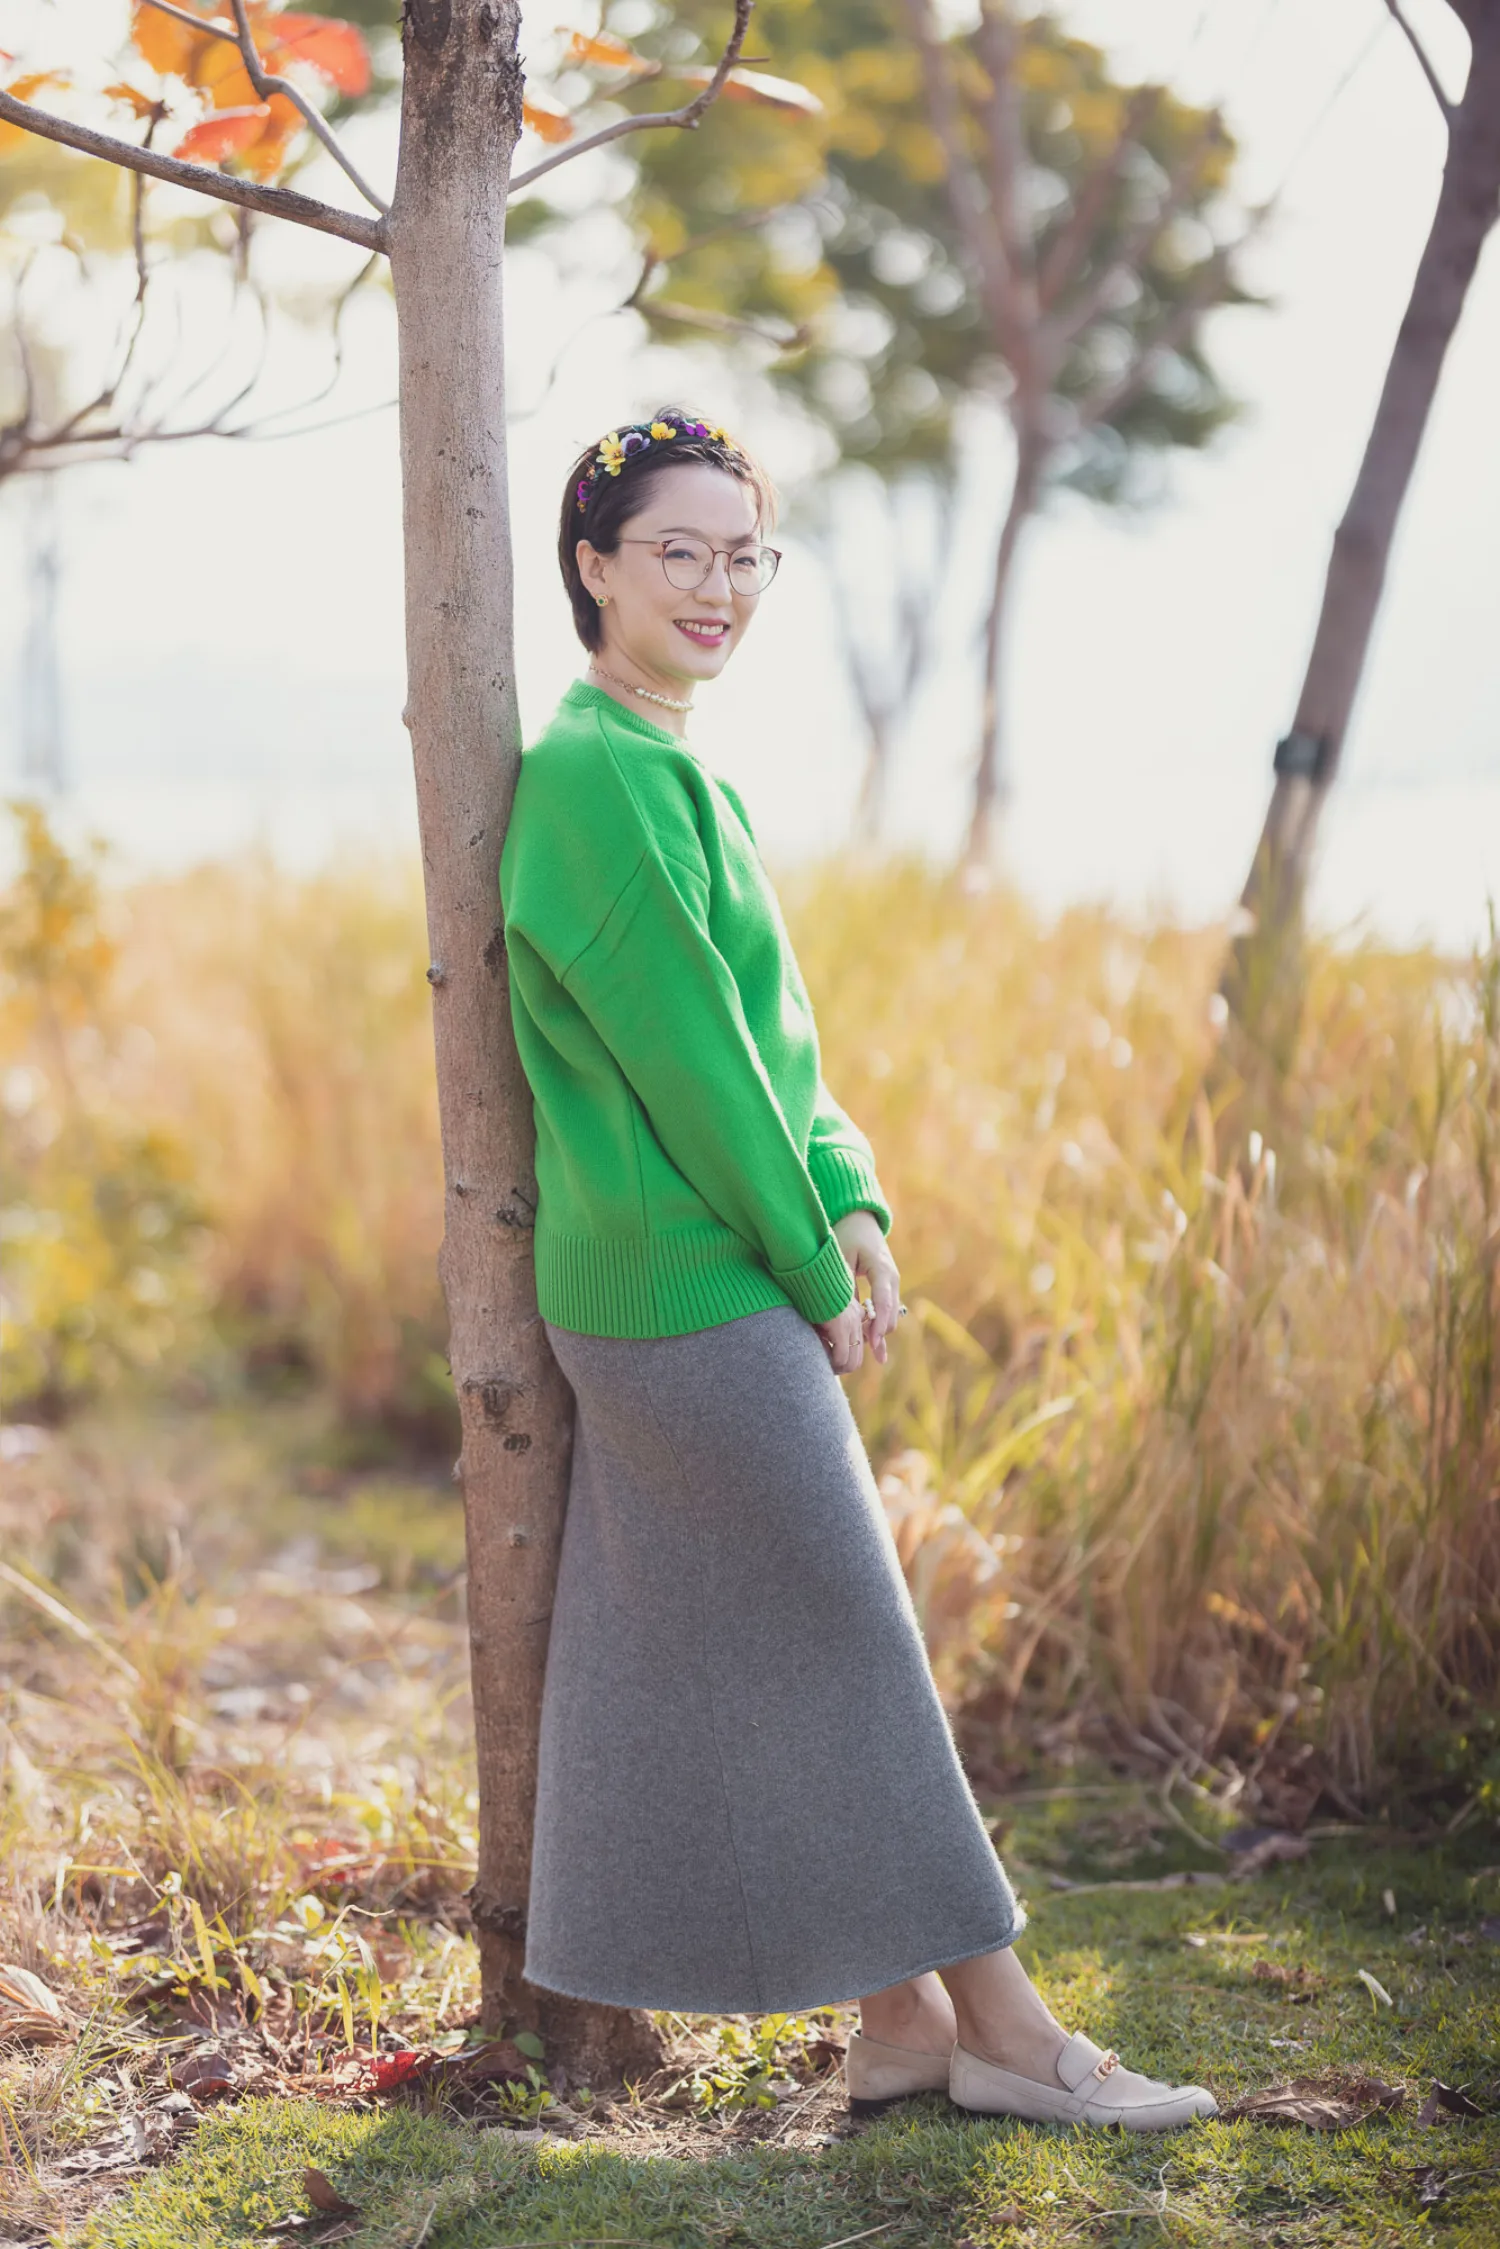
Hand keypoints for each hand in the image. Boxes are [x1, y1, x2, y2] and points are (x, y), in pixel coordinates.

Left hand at [813, 1209, 900, 1374]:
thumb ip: (841, 1282)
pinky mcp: (887, 1289)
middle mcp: (892, 1278)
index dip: (878, 1321)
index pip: (883, 1300)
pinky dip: (880, 1328)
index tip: (872, 1341)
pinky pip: (886, 1312)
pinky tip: (878, 1353)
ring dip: (879, 1334)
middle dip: (878, 1333)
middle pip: (891, 1313)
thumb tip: (840, 1311)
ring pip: (891, 1316)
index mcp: (882, 1268)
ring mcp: (892, 1284)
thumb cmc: (846, 1234)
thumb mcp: (839, 1254)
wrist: (860, 1219)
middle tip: (859, 1351)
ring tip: (869, 1355)